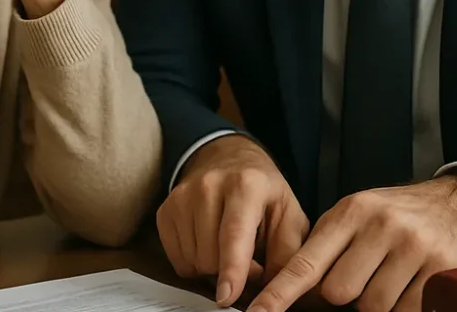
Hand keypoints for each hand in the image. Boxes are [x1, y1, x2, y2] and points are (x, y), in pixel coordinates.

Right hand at [156, 135, 309, 308]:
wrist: (229, 160)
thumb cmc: (264, 194)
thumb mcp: (290, 216)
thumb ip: (287, 255)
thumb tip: (276, 294)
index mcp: (245, 185)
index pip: (234, 233)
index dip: (232, 269)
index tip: (227, 297)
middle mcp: (208, 186)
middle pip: (211, 256)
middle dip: (232, 272)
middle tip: (250, 260)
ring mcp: (182, 197)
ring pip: (192, 261)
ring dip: (213, 269)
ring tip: (228, 249)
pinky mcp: (165, 211)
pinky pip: (177, 260)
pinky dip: (195, 263)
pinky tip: (209, 245)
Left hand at [248, 173, 456, 311]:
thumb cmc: (397, 215)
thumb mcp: (357, 214)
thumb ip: (327, 246)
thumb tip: (295, 290)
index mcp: (351, 211)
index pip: (306, 262)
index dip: (279, 294)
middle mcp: (380, 226)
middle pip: (338, 292)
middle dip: (345, 296)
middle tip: (363, 276)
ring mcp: (412, 248)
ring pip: (371, 306)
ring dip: (375, 303)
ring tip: (390, 278)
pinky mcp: (440, 270)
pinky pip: (405, 311)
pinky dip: (402, 308)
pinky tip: (409, 288)